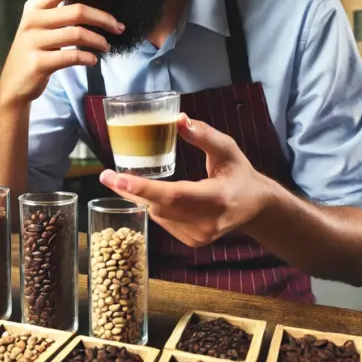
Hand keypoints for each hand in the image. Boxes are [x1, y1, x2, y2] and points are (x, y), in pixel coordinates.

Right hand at [0, 0, 123, 105]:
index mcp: (34, 6)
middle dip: (104, 19)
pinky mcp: (39, 62)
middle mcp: (32, 20)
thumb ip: (60, 10)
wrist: (14, 83)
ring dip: (98, 40)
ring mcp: (34, 41)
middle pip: (77, 11)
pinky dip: (88, 57)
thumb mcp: (41, 25)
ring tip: (106, 46)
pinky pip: (72, 56)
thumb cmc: (34, 50)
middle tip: (118, 27)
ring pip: (77, 34)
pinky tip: (92, 60)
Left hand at [98, 114, 274, 247]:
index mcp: (218, 198)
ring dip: (141, 197)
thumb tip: (178, 119)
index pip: (174, 195)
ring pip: (158, 215)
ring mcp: (200, 236)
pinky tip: (154, 195)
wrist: (255, 207)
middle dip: (130, 191)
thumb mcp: (227, 149)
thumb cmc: (239, 173)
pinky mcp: (193, 241)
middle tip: (106, 176)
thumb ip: (204, 135)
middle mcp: (208, 222)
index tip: (118, 179)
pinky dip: (155, 206)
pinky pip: (164, 221)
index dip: (144, 188)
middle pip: (159, 207)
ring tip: (124, 181)